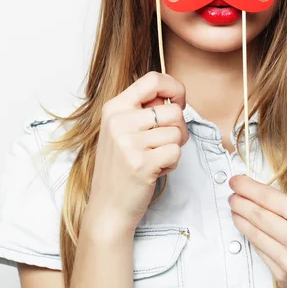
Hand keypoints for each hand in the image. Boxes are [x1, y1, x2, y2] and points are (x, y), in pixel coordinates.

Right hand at [86, 71, 189, 234]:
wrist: (107, 207)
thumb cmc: (121, 167)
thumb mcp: (122, 130)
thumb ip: (144, 110)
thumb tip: (174, 97)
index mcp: (114, 107)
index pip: (153, 79)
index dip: (175, 88)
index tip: (178, 103)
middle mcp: (119, 121)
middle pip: (173, 111)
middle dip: (179, 129)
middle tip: (165, 143)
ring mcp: (128, 143)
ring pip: (178, 133)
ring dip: (174, 148)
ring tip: (156, 158)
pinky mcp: (141, 164)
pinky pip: (176, 152)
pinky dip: (172, 164)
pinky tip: (155, 170)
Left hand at [228, 174, 286, 287]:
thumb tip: (265, 199)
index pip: (268, 198)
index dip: (247, 187)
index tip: (236, 180)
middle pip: (257, 215)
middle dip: (240, 201)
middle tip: (231, 193)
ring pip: (254, 234)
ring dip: (241, 219)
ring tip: (235, 209)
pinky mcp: (282, 278)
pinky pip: (261, 252)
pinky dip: (253, 238)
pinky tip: (250, 230)